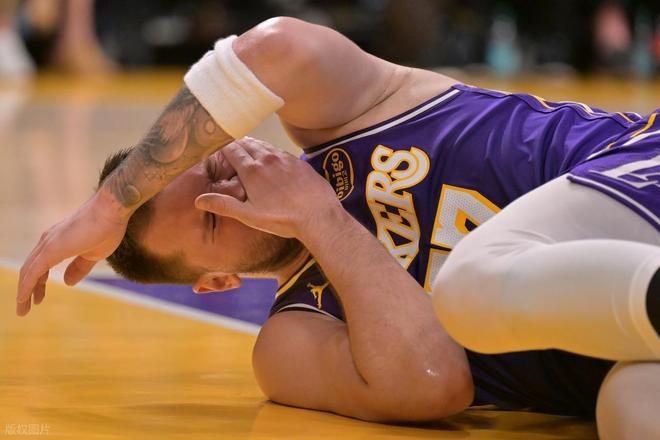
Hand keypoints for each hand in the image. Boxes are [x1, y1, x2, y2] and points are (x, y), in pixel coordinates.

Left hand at [17, 191, 128, 315]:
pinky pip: (33, 272)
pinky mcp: (51, 248)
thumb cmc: (107, 227)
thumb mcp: (93, 254)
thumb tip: (67, 283)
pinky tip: (24, 299)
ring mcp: (48, 243)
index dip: (37, 283)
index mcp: (57, 242)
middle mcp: (48, 240)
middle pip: (30, 269)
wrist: (112, 209)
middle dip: (27, 289)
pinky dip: (26, 287)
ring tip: (23, 309)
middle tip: (26, 307)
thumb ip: (79, 268)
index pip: (39, 265)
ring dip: (24, 291)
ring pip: (28, 272)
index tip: (38, 297)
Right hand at [195, 138, 341, 237]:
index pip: (231, 148)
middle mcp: (267, 158)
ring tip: (248, 152)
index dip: (222, 147)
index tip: (217, 150)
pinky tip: (271, 161)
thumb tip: (199, 200)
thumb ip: (224, 205)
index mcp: (251, 170)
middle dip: (237, 145)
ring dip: (254, 146)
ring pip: (264, 145)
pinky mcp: (299, 162)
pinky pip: (279, 151)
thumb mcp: (249, 216)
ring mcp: (285, 158)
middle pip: (247, 143)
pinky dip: (270, 152)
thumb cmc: (283, 218)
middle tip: (231, 150)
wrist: (319, 216)